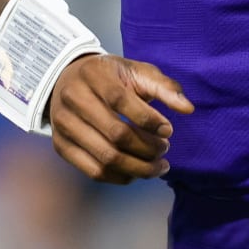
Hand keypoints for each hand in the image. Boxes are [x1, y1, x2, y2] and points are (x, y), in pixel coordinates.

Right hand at [48, 53, 194, 184]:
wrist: (68, 80)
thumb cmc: (110, 77)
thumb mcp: (136, 72)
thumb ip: (164, 87)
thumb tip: (188, 109)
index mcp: (93, 75)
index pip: (120, 101)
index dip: (149, 119)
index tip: (168, 130)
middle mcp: (73, 99)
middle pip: (115, 134)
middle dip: (147, 148)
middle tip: (165, 150)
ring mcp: (63, 125)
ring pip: (105, 157)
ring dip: (138, 168)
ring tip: (158, 166)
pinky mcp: (61, 146)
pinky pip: (93, 171)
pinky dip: (120, 177)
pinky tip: (136, 172)